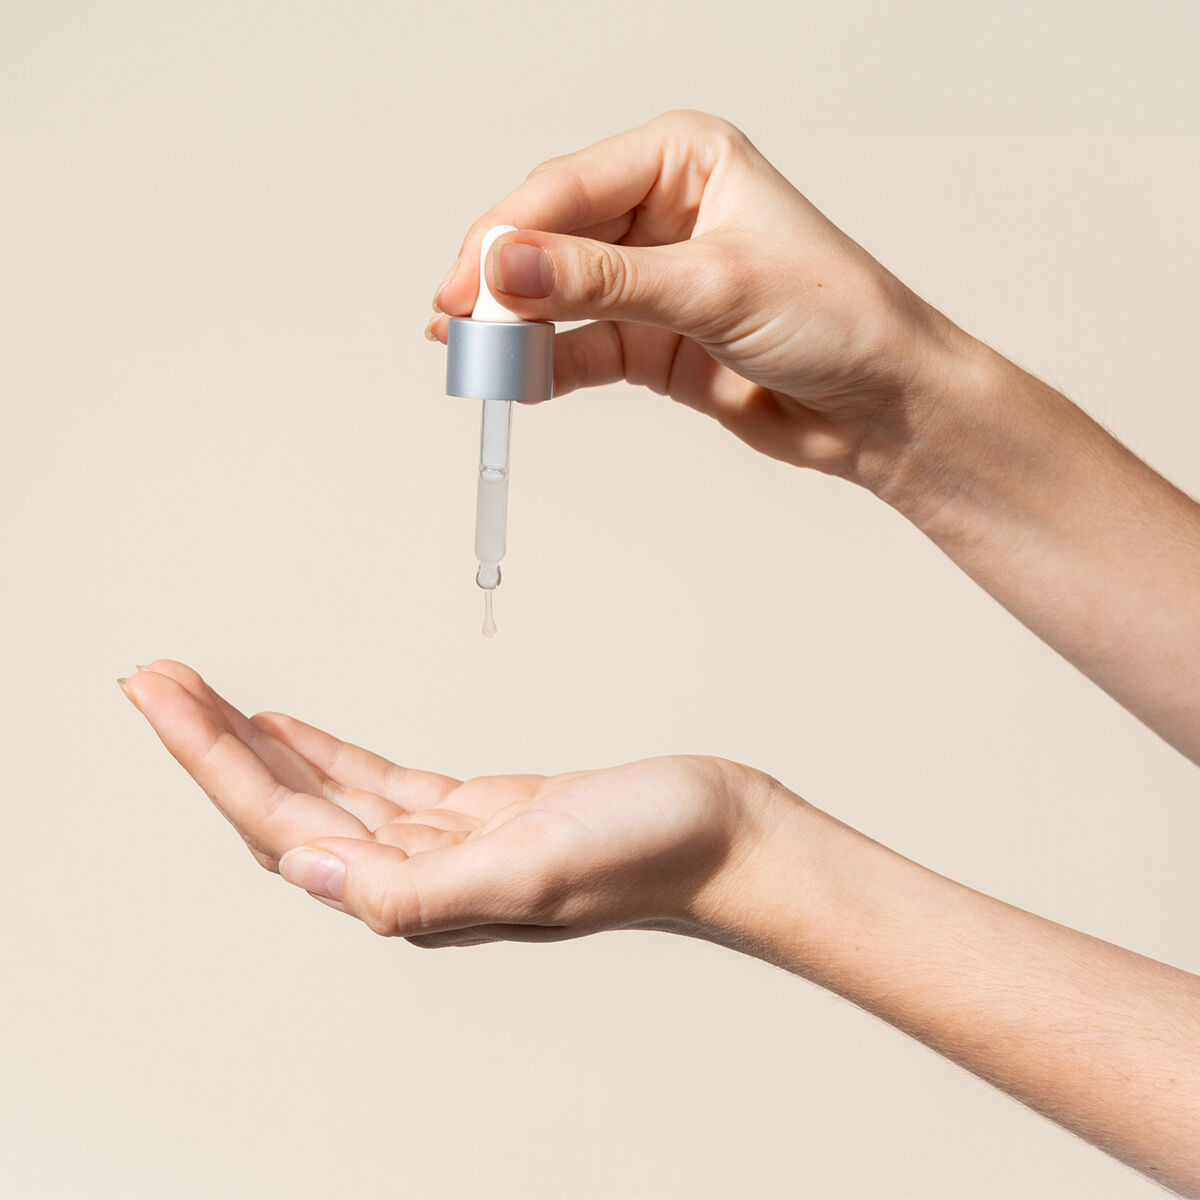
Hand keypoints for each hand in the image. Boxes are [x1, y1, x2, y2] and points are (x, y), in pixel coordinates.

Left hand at [119, 661, 784, 945]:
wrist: (718, 830)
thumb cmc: (647, 847)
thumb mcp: (533, 865)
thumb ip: (414, 887)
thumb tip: (305, 872)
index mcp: (416, 891)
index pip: (282, 826)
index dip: (213, 763)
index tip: (161, 699)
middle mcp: (415, 874)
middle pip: (283, 806)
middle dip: (212, 743)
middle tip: (154, 678)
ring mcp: (441, 843)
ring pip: (320, 791)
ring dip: (256, 743)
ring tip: (200, 695)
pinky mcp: (473, 812)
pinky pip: (373, 782)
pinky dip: (322, 752)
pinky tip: (288, 729)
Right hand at [428, 108, 964, 490]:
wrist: (881, 404)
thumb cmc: (835, 317)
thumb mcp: (714, 288)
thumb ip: (603, 281)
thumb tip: (508, 266)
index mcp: (683, 160)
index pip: (568, 187)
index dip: (507, 236)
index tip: (467, 285)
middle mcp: (661, 212)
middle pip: (550, 238)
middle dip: (502, 282)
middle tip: (459, 325)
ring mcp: (652, 280)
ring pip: (557, 295)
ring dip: (515, 327)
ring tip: (473, 357)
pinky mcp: (651, 340)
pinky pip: (580, 347)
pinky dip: (547, 364)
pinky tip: (516, 380)